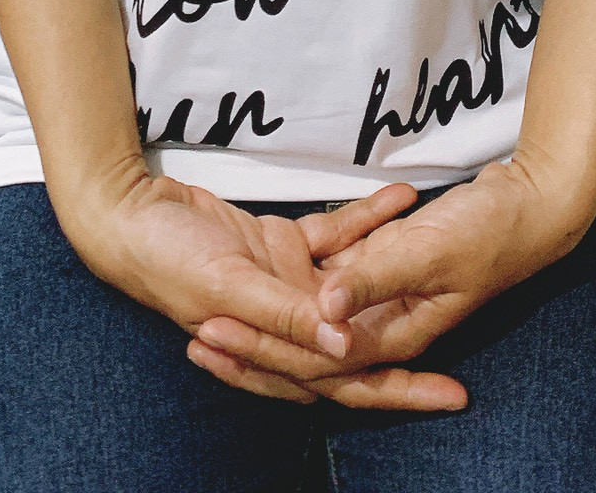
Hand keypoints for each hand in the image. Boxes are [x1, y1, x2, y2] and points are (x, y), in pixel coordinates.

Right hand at [61, 164, 459, 409]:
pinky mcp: (280, 246)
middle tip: (463, 357)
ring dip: (393, 272)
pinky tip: (400, 200)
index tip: (452, 394)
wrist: (132, 213)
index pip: (347, 382)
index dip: (399, 391)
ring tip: (444, 254)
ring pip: (352, 289)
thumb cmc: (169, 258)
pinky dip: (366, 221)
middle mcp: (286, 323)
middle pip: (360, 345)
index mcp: (273, 349)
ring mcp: (286, 284)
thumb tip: (345, 349)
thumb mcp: (229, 285)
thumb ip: (286, 314)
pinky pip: (334, 237)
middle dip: (411, 353)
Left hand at [189, 154, 593, 406]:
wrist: (539, 202)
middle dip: (254, 347)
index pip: (317, 358)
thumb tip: (325, 311)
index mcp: (396, 331)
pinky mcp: (389, 252)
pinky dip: (315, 251)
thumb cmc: (495, 230)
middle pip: (309, 344)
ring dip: (273, 309)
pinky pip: (342, 253)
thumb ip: (376, 276)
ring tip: (220, 300)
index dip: (262, 352)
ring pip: (316, 306)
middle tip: (198, 339)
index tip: (210, 337)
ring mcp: (385, 287)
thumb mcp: (431, 251)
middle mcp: (386, 319)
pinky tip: (283, 234)